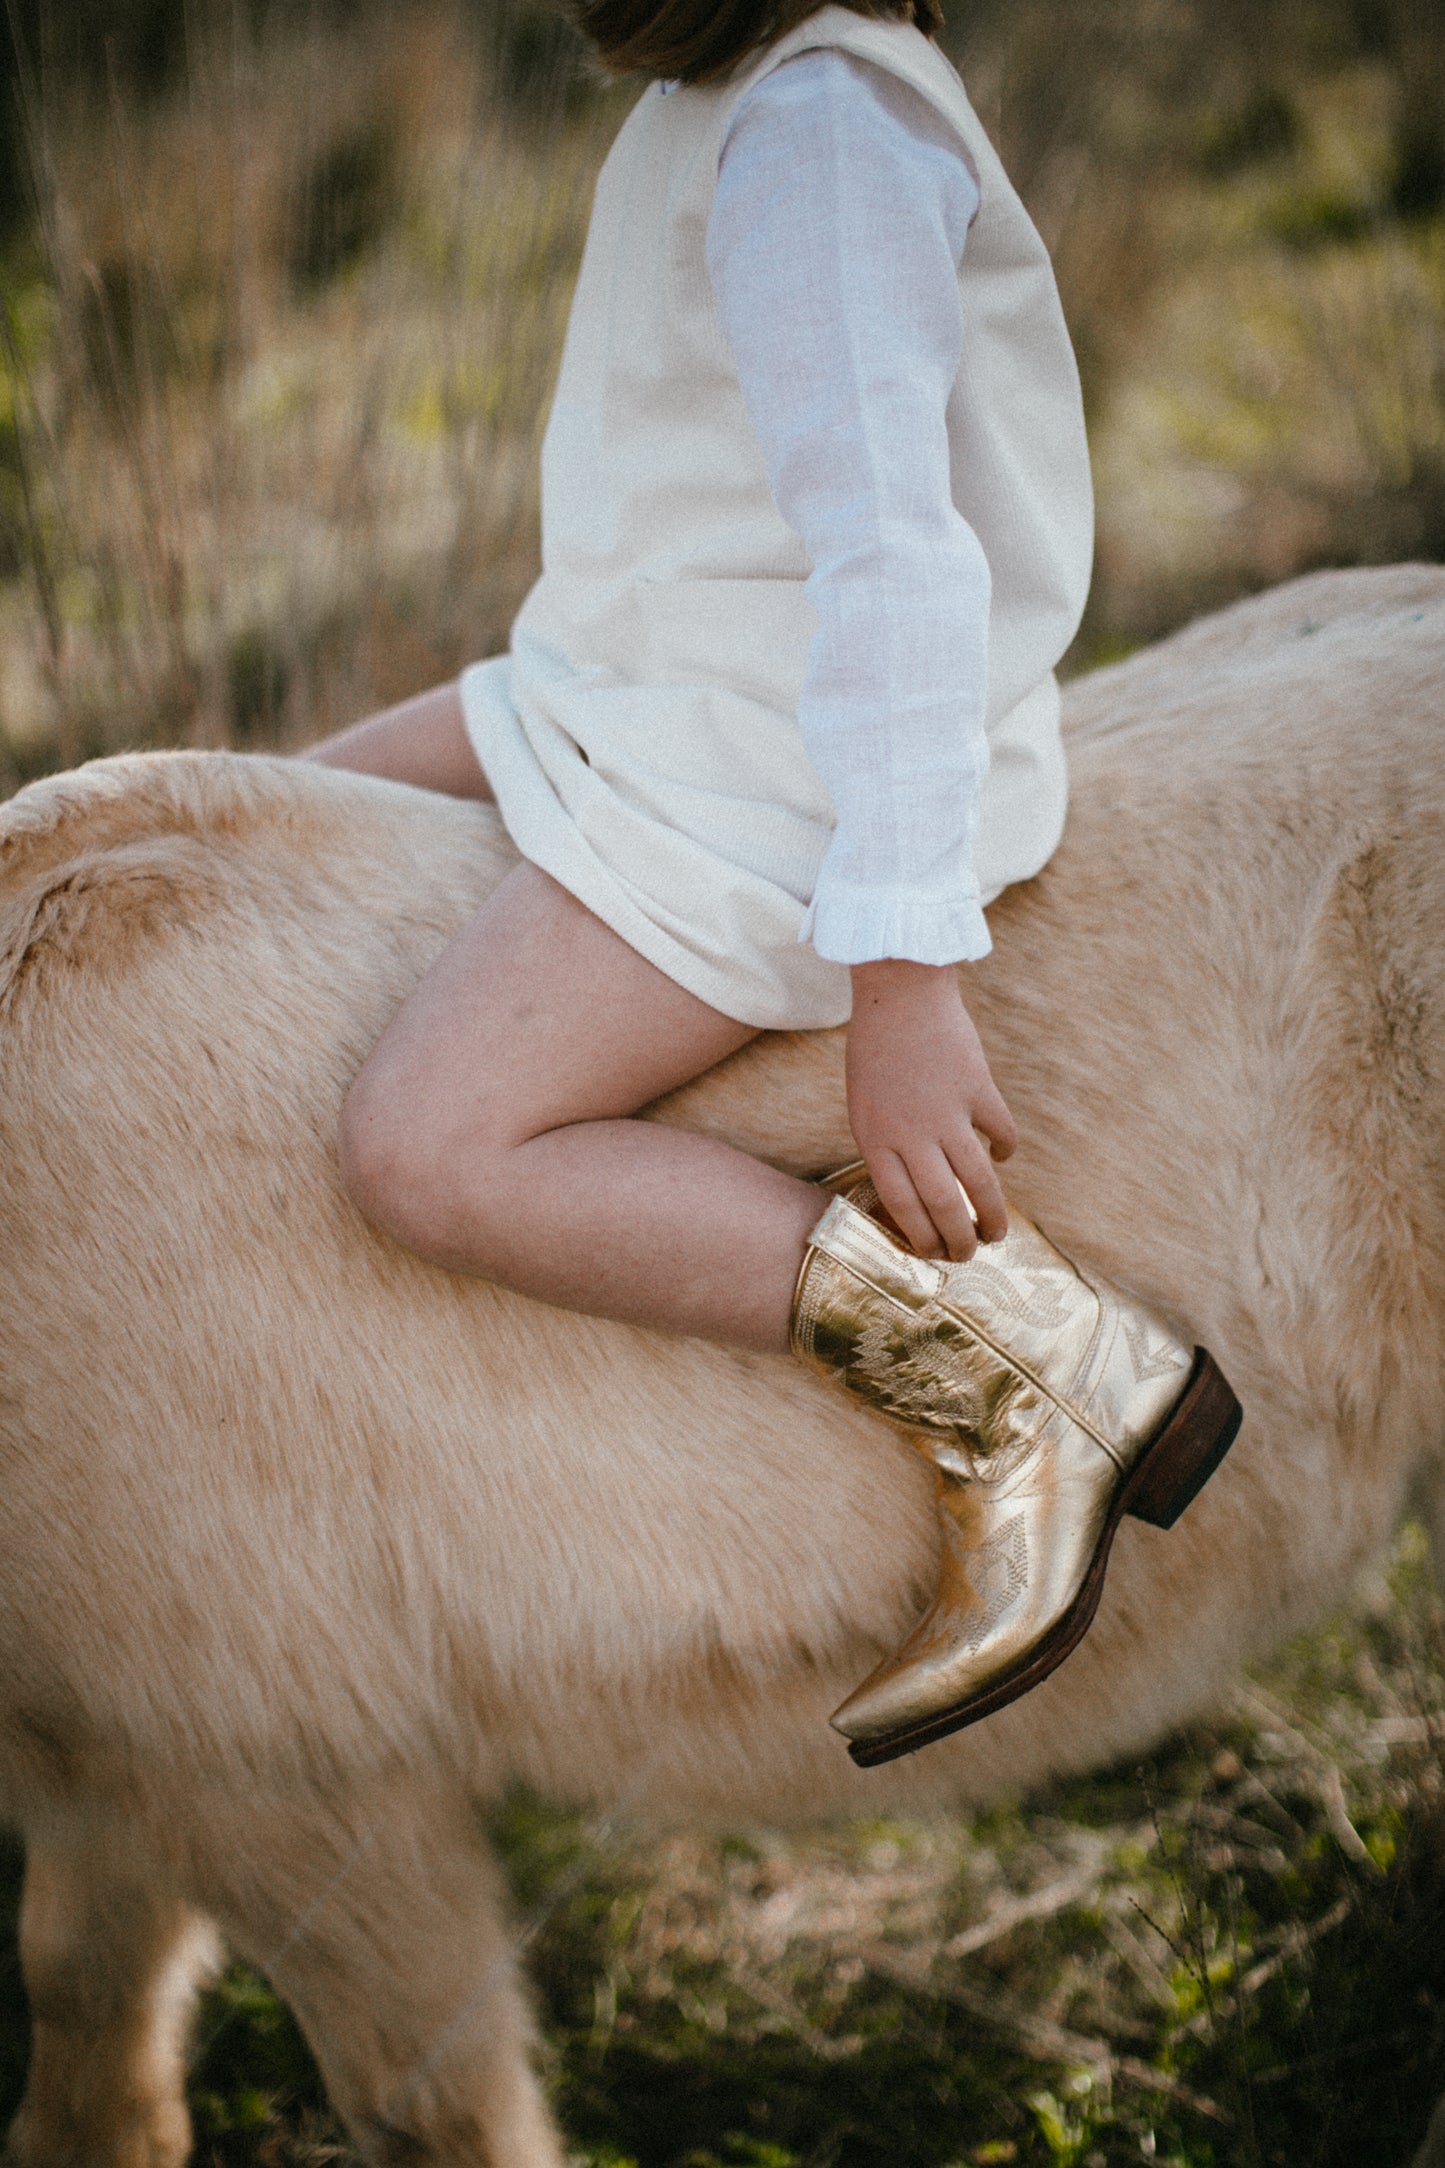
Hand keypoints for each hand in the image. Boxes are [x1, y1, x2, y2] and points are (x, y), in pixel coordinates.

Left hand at [846, 959, 1015, 1261]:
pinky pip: (1000, 1133)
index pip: (902, 1207)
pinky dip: (1004, 1150)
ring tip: (998, 1234)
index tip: (933, 1254)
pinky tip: (1002, 1158)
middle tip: (969, 1256)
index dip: (921, 1238)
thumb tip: (916, 1192)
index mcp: (875, 1139)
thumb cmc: (875, 1051)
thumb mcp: (863, 1105)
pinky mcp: (978, 1089)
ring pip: (977, 1181)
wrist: (899, 994)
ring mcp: (947, 1112)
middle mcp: (911, 1133)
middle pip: (941, 1204)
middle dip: (958, 1240)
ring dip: (991, 1214)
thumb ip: (886, 1146)